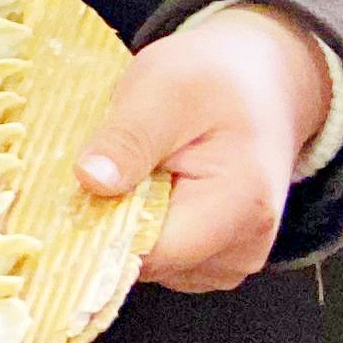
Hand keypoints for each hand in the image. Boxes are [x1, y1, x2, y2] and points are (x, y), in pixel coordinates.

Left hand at [73, 3, 335, 292]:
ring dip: (130, 222)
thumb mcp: (162, 88)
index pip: (152, 252)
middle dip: (116, 221)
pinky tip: (154, 187)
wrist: (261, 81)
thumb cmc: (216, 79)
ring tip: (143, 170)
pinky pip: (164, 257)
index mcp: (242, 207)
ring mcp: (234, 258)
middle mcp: (245, 247)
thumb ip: (129, 138)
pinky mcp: (219, 258)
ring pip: (152, 263)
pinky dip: (146, 225)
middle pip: (150, 263)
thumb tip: (91, 180)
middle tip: (116, 165)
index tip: (81, 186)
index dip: (105, 225)